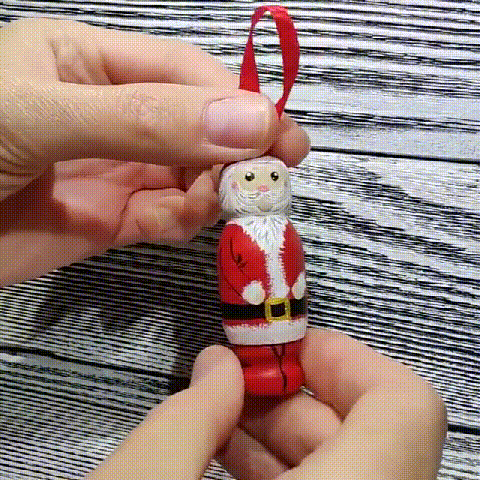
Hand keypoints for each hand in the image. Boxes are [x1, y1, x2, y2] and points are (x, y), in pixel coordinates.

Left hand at [0, 19, 309, 285]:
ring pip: (189, 175)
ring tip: (210, 206)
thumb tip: (250, 122)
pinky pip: (166, 215)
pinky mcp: (111, 220)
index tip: (279, 138)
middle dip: (232, 153)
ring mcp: (115, 169)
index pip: (186, 74)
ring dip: (208, 191)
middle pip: (198, 127)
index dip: (236, 102)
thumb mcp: (41, 114)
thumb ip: (145, 118)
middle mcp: (113, 113)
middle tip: (268, 183)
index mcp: (93, 63)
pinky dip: (181, 221)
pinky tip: (174, 224)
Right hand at [86, 329, 446, 479]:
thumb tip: (217, 364)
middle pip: (373, 433)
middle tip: (234, 385)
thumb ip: (188, 418)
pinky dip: (287, 470)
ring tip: (222, 422)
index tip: (285, 348)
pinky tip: (228, 462)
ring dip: (289, 434)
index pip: (404, 406)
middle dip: (298, 395)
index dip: (347, 361)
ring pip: (354, 464)